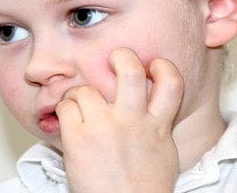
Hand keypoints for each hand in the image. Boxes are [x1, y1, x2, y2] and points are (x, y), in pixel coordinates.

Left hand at [56, 47, 183, 192]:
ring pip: (87, 88)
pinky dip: (65, 110)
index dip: (163, 66)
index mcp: (158, 125)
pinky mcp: (79, 138)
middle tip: (115, 60)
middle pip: (130, 69)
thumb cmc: (144, 189)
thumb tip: (154, 112)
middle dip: (121, 56)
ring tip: (81, 103)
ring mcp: (105, 127)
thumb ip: (158, 127)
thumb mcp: (163, 154)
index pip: (171, 81)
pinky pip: (66, 107)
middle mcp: (133, 121)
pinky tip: (69, 121)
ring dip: (81, 93)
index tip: (154, 66)